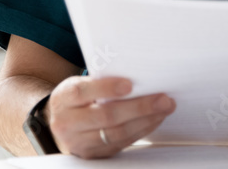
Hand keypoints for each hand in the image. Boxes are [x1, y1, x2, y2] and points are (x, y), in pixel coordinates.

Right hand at [46, 76, 175, 158]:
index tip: (129, 84)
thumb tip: (137, 74)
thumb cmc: (78, 97)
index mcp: (63, 99)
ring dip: (146, 120)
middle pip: (106, 116)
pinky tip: (155, 119)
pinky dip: (142, 130)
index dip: (106, 88)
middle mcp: (67, 124)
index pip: (82, 92)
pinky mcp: (93, 154)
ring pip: (117, 133)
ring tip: (164, 108)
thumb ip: (100, 80)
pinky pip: (122, 143)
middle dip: (139, 107)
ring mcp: (79, 142)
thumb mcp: (80, 84)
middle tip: (163, 99)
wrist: (63, 123)